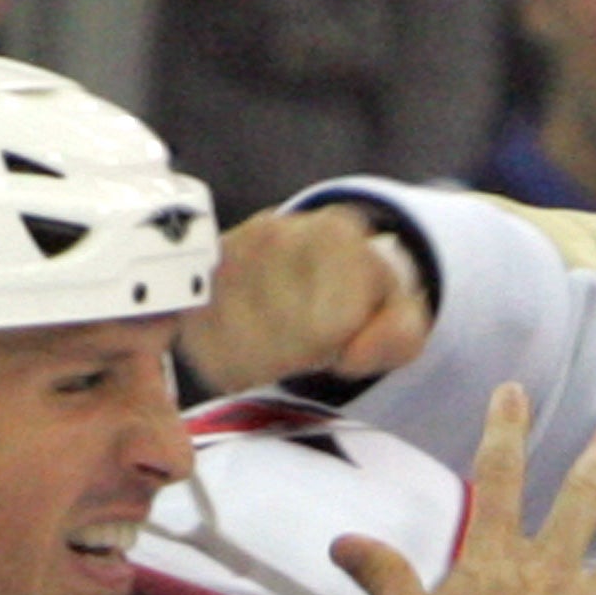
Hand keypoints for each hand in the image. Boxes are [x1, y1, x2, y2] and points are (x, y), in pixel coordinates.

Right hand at [177, 204, 432, 392]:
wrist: (317, 268)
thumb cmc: (362, 301)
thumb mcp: (401, 319)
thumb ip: (397, 337)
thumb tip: (352, 356)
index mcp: (335, 234)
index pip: (330, 329)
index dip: (341, 346)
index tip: (344, 329)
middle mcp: (273, 231)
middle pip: (285, 341)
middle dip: (305, 355)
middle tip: (313, 335)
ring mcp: (227, 254)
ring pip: (244, 350)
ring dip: (268, 361)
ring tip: (285, 335)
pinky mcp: (194, 282)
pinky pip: (208, 351)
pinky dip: (232, 363)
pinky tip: (253, 343)